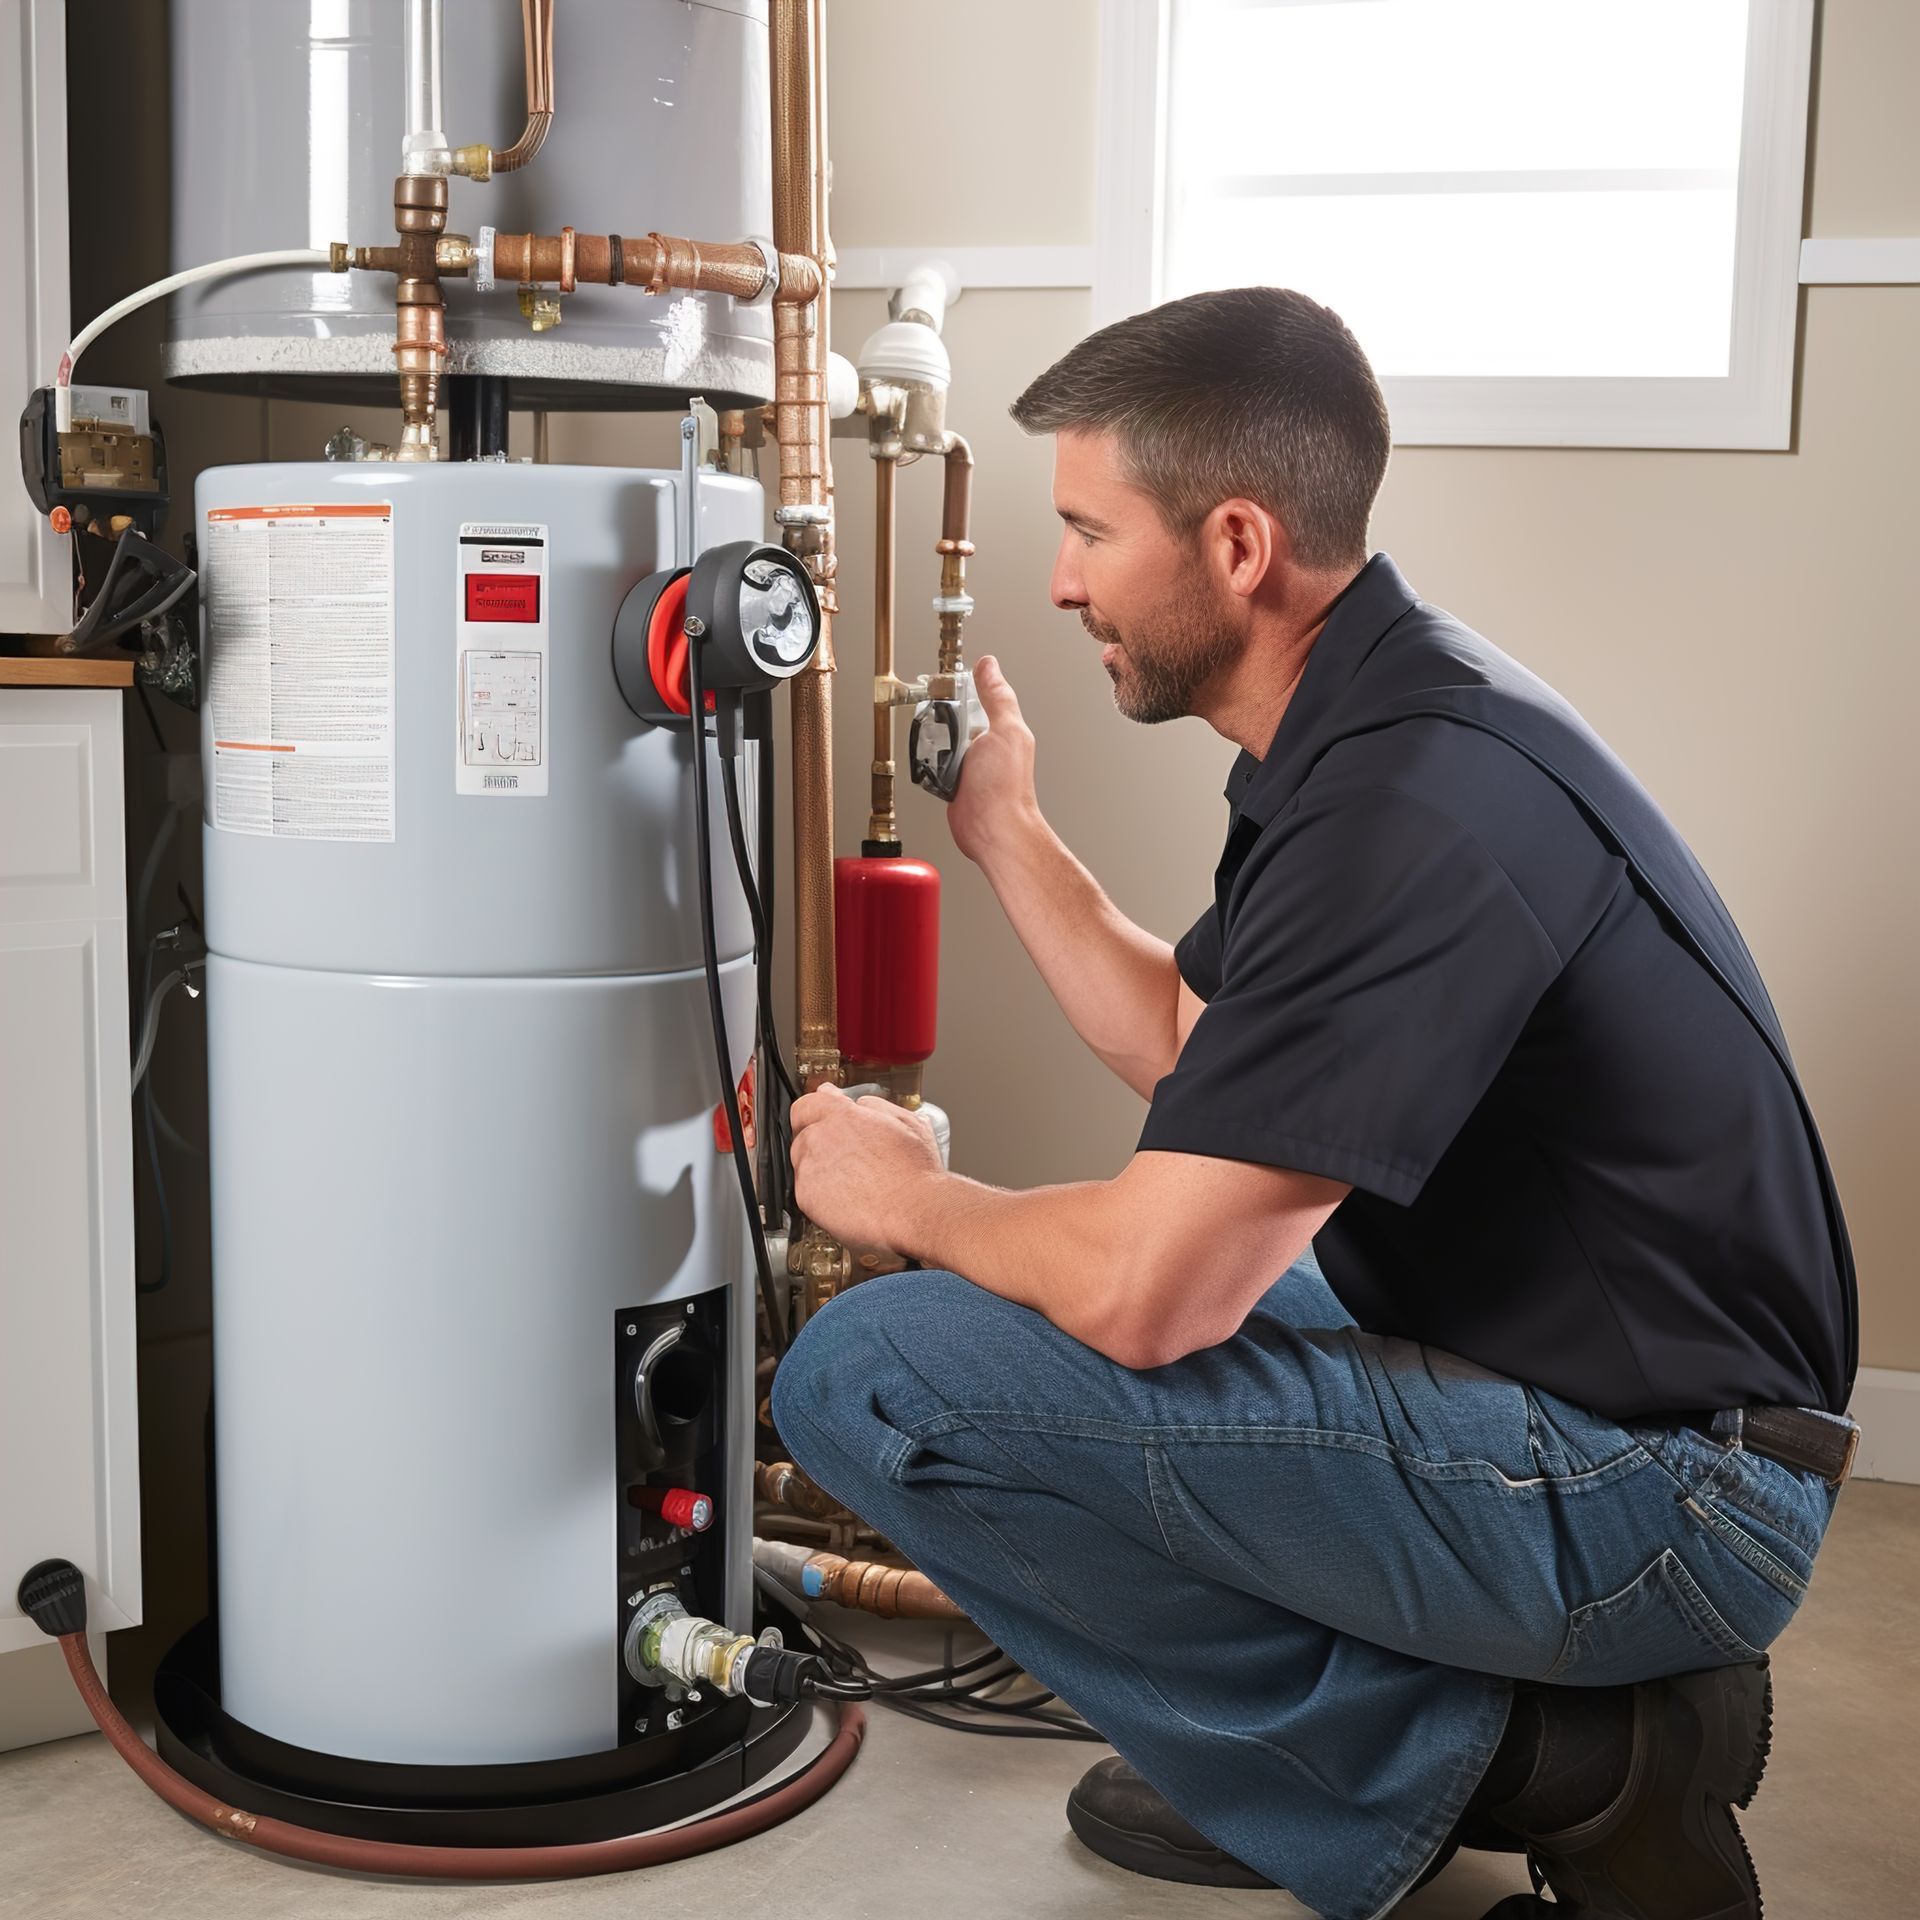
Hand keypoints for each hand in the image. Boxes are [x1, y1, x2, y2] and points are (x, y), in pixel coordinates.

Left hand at [789, 1084, 946, 1253]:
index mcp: (843, 1115)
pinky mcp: (806, 1197)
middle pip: (802, 1135)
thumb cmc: (916, 1172)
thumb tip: (860, 1103)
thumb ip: (875, 1106)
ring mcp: (810, 1168)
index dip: (815, 1114)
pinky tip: (845, 1199)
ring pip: (802, 1164)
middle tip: (845, 1159)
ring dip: (818, 1169)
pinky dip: (819, 1196)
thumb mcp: (907, 1122)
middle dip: (819, 1144)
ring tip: (850, 1182)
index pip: (807, 1105)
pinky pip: (805, 1192)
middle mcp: (820, 1137)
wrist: (915, 1211)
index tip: (822, 1119)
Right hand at [947, 655, 1040, 866]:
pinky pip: (932, 764)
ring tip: (940, 750)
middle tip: (942, 724)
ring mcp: (968, 764)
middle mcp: (985, 745)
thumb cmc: (1005, 788)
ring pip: (941, 740)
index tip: (944, 682)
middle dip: (943, 718)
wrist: (992, 829)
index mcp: (1000, 728)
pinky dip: (928, 764)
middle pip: (953, 716)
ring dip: (934, 743)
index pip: (976, 696)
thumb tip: (989, 666)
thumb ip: (997, 697)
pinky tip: (932, 767)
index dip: (960, 688)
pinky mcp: (952, 781)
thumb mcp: (1005, 730)